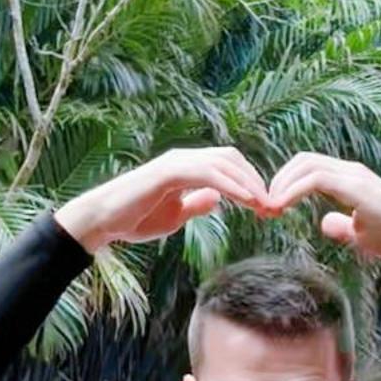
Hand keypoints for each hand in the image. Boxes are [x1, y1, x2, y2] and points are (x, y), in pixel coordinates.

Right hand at [54, 147, 271, 253]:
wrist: (104, 221)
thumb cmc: (136, 218)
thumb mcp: (176, 214)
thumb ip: (196, 204)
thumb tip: (216, 199)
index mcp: (188, 168)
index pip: (229, 166)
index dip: (251, 183)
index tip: (269, 206)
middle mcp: (184, 159)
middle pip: (232, 160)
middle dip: (257, 181)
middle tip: (276, 206)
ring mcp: (176, 162)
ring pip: (223, 163)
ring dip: (249, 184)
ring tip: (267, 204)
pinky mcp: (168, 172)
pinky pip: (207, 174)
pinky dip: (230, 185)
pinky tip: (246, 199)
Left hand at [268, 155, 380, 273]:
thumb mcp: (362, 234)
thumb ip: (342, 225)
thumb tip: (324, 223)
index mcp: (351, 179)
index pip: (310, 167)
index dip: (288, 183)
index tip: (274, 207)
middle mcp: (351, 171)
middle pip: (303, 161)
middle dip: (278, 180)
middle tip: (265, 205)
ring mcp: (354, 176)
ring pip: (305, 165)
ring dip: (281, 184)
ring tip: (269, 207)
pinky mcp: (356, 186)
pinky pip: (315, 179)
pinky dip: (292, 191)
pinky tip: (281, 206)